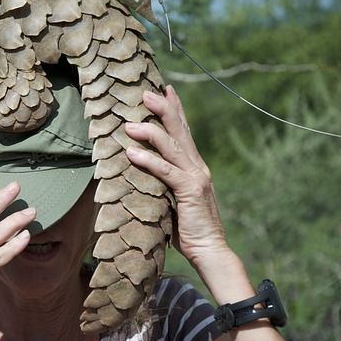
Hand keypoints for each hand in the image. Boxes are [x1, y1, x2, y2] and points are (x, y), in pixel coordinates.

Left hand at [125, 86, 228, 264]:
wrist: (210, 251)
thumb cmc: (188, 229)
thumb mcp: (173, 200)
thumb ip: (163, 184)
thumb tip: (139, 174)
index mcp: (195, 167)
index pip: (184, 132)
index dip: (175, 109)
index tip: (164, 89)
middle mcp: (198, 167)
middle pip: (180, 130)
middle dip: (163, 108)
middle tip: (146, 92)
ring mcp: (196, 178)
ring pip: (172, 146)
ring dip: (150, 131)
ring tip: (130, 122)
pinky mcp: (190, 192)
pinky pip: (165, 171)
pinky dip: (148, 160)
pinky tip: (132, 152)